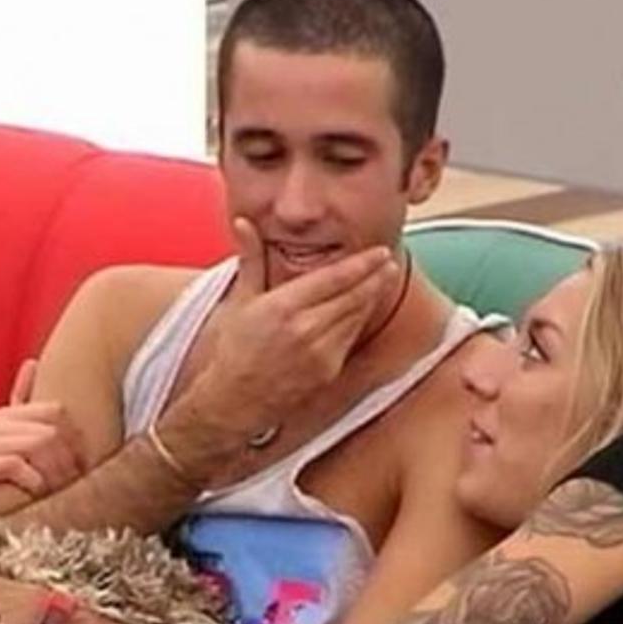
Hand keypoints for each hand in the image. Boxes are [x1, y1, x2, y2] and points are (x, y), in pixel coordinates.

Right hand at [0, 359, 85, 532]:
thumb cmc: (0, 487)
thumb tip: (31, 362)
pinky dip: (32, 481)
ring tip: (53, 490)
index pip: (58, 410)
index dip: (75, 438)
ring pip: (38, 444)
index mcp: (8, 416)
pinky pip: (15, 464)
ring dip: (54, 473)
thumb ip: (28, 413)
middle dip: (68, 460)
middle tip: (69, 483)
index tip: (79, 463)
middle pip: (52, 430)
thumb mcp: (21, 449)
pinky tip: (33, 492)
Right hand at [162, 217, 399, 466]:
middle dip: (375, 277)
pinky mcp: (328, 371)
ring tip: (382, 280)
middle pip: (354, 296)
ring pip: (356, 317)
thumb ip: (250, 258)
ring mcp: (320, 353)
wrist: (233, 401)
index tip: (379, 253)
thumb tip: (244, 222)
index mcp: (283, 306)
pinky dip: (359, 321)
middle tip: (389, 262)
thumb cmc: (233, 350)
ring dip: (371, 297)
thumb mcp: (240, 300)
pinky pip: (351, 338)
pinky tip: (362, 308)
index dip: (362, 264)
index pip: (334, 279)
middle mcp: (305, 329)